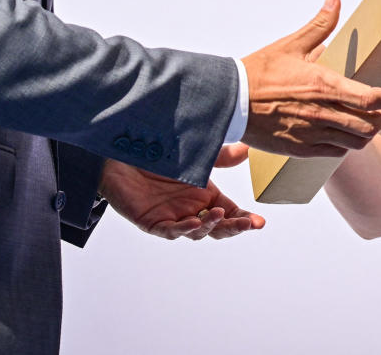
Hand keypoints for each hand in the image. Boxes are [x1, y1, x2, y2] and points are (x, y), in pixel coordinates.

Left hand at [99, 158, 265, 240]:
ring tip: (219, 214)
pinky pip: (170, 230)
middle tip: (247, 224)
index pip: (231, 213)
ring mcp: (173, 218)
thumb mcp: (196, 153)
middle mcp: (192, 210)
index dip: (245, 219)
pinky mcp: (152, 222)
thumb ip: (221, 156)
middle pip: (218, 227)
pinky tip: (195, 222)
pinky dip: (184, 228)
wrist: (121, 154)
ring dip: (210, 226)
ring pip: (197, 232)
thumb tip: (248, 148)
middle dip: (233, 227)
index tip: (260, 222)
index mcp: (205, 197)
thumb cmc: (158, 156)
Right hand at [241, 0, 380, 158]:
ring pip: (356, 142)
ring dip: (365, 133)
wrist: (229, 100)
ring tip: (365, 122)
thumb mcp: (292, 43)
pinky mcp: (301, 149)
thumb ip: (320, 24)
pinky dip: (345, 145)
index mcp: (325, 85)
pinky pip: (335, 153)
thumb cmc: (260, 71)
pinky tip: (341, 135)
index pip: (372, 97)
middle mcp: (323, 113)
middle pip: (370, 124)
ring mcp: (312, 134)